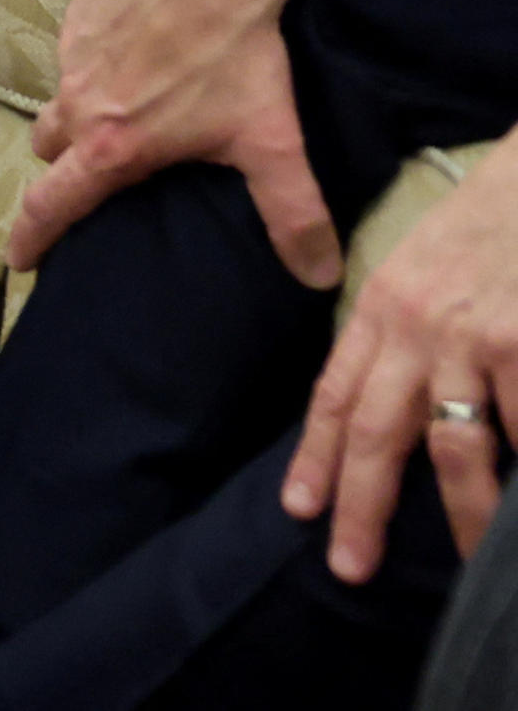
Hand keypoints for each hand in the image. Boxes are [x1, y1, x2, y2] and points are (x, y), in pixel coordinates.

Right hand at [8, 0, 338, 279]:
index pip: (51, 204)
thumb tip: (320, 277)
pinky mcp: (79, 14)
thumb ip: (294, 215)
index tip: (18, 262)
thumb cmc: (236, 55)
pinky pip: (75, 54)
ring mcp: (72, 55)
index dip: (30, 238)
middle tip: (101, 169)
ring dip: (80, 113)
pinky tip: (142, 54)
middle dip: (65, 166)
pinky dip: (97, 65)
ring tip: (129, 107)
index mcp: (111, 147)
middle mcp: (77, 103)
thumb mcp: (271, 141)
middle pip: (48, 149)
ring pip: (59, 98)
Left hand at [293, 136, 517, 578]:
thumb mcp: (424, 268)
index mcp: (383, 307)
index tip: (299, 508)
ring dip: (465, 514)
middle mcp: (416, 328)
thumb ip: (405, 331)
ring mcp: (474, 341)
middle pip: (376, 433)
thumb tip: (401, 403)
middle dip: (361, 506)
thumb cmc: (489, 223)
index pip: (334, 393)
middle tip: (349, 564)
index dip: (315, 456)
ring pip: (456, 450)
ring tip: (472, 560)